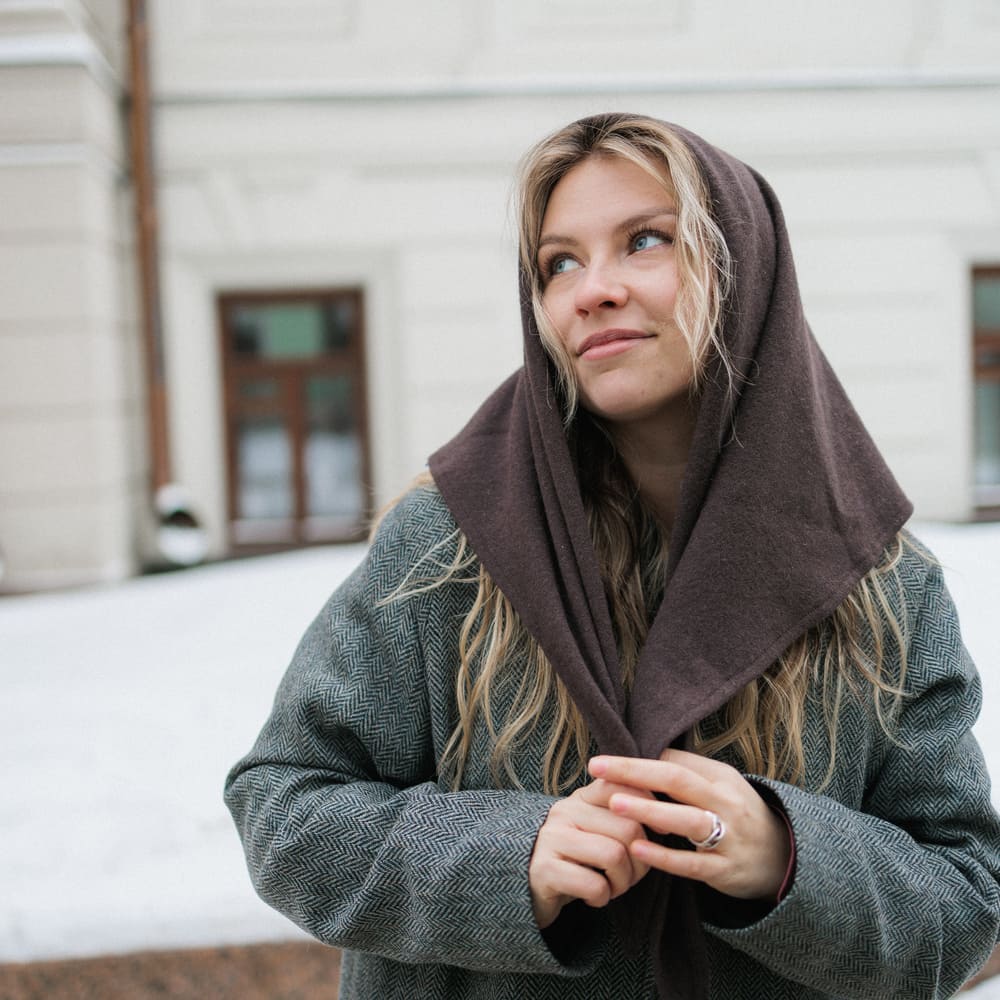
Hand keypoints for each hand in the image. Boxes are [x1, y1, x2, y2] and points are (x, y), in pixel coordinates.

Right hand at [528, 779, 651, 928]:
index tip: (661, 831)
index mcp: (579, 798)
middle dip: (641, 861)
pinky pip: (593, 884)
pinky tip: (593, 898)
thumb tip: (664, 818)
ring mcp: (551, 838)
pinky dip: (602, 898)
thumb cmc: (571, 859)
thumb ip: (619, 817)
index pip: (620, 786)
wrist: (521, 884)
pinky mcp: (544, 870)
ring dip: (623, 882)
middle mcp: (564, 811)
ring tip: (612, 888)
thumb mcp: (592, 830)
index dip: (649, 806)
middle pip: (628, 827)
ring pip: (614, 855)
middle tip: (630, 877)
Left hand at [588, 749, 790, 900]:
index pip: (674, 760)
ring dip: (649, 811)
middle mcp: (726, 802)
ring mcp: (729, 836)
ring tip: (615, 804)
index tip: (604, 760)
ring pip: (687, 820)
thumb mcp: (719, 785)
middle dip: (635, 772)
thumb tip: (641, 753)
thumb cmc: (737, 813)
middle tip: (598, 767)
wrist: (784, 857)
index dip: (637, 759)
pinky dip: (664, 857)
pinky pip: (692, 864)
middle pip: (677, 780)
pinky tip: (637, 849)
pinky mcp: (726, 870)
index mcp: (720, 776)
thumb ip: (685, 771)